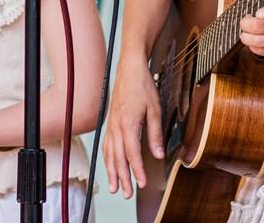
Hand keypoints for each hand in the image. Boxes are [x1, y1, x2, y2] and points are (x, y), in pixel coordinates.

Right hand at [101, 61, 162, 198]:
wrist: (130, 70)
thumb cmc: (142, 87)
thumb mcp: (155, 110)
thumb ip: (155, 134)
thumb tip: (158, 154)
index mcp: (128, 123)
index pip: (132, 153)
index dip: (137, 171)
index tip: (141, 183)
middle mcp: (116, 126)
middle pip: (118, 158)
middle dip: (123, 177)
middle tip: (126, 193)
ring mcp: (111, 125)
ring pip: (109, 154)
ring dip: (112, 172)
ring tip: (115, 187)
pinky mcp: (109, 123)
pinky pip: (106, 145)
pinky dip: (107, 159)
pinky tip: (110, 166)